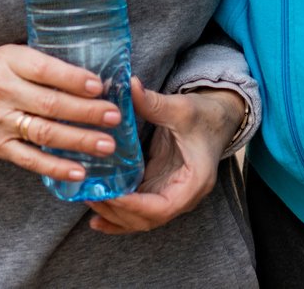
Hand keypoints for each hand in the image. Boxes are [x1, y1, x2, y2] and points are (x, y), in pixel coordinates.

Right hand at [0, 46, 123, 182]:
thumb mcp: (5, 55)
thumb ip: (38, 64)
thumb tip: (85, 75)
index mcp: (9, 62)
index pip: (45, 70)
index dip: (73, 79)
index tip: (100, 86)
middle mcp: (4, 91)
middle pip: (50, 104)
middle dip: (86, 112)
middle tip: (115, 116)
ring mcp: (0, 121)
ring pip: (44, 133)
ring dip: (79, 140)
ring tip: (107, 144)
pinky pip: (29, 159)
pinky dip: (55, 166)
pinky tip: (79, 171)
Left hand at [87, 83, 248, 234]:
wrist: (217, 119)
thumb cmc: (203, 115)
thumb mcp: (180, 108)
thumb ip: (154, 102)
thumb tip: (129, 85)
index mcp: (193, 182)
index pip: (162, 208)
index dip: (133, 206)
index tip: (108, 195)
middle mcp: (182, 196)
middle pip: (147, 219)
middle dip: (117, 212)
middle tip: (88, 196)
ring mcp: (170, 193)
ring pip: (140, 218)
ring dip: (113, 215)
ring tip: (87, 201)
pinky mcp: (159, 186)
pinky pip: (138, 206)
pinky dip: (117, 210)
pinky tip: (95, 208)